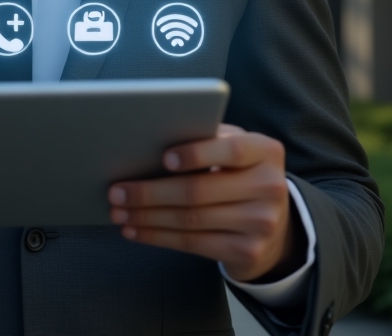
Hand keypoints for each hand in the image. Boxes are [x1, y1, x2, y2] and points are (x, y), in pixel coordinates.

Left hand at [108, 124, 302, 282]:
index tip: (163, 158)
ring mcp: (261, 223)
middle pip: (200, 190)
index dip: (196, 154)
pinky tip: (136, 230)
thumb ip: (207, 139)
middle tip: (117, 190)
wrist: (274, 224)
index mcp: (265, 151)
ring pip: (191, 220)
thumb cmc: (239, 173)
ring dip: (147, 216)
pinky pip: (193, 244)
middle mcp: (270, 187)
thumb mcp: (233, 149)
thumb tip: (150, 143)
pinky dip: (158, 236)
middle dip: (151, 191)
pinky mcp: (247, 251)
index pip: (232, 149)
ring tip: (118, 212)